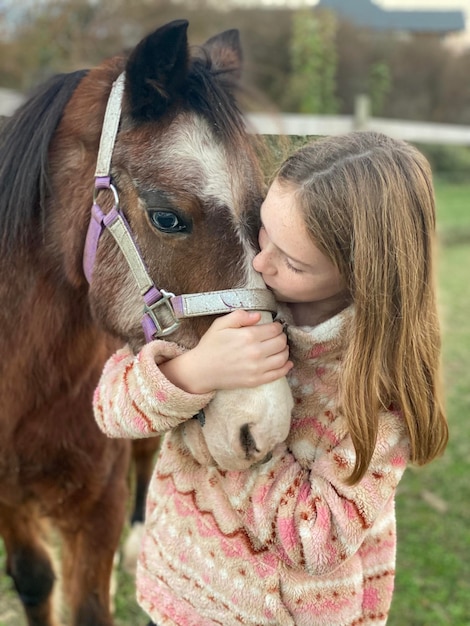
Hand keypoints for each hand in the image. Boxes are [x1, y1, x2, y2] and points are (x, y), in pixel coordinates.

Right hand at [160, 309, 292, 393]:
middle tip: (276, 336)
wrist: (201, 370)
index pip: (274, 329)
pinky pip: (278, 374)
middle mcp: (255, 352)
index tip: (274, 326)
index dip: (277, 326)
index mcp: (248, 336)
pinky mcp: (256, 380)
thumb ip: (240, 316)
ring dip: (284, 351)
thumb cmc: (210, 345)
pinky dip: (286, 367)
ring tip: (280, 348)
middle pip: (281, 342)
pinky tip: (286, 363)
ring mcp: (257, 368)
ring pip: (283, 357)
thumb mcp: (221, 324)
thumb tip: (258, 315)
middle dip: (281, 337)